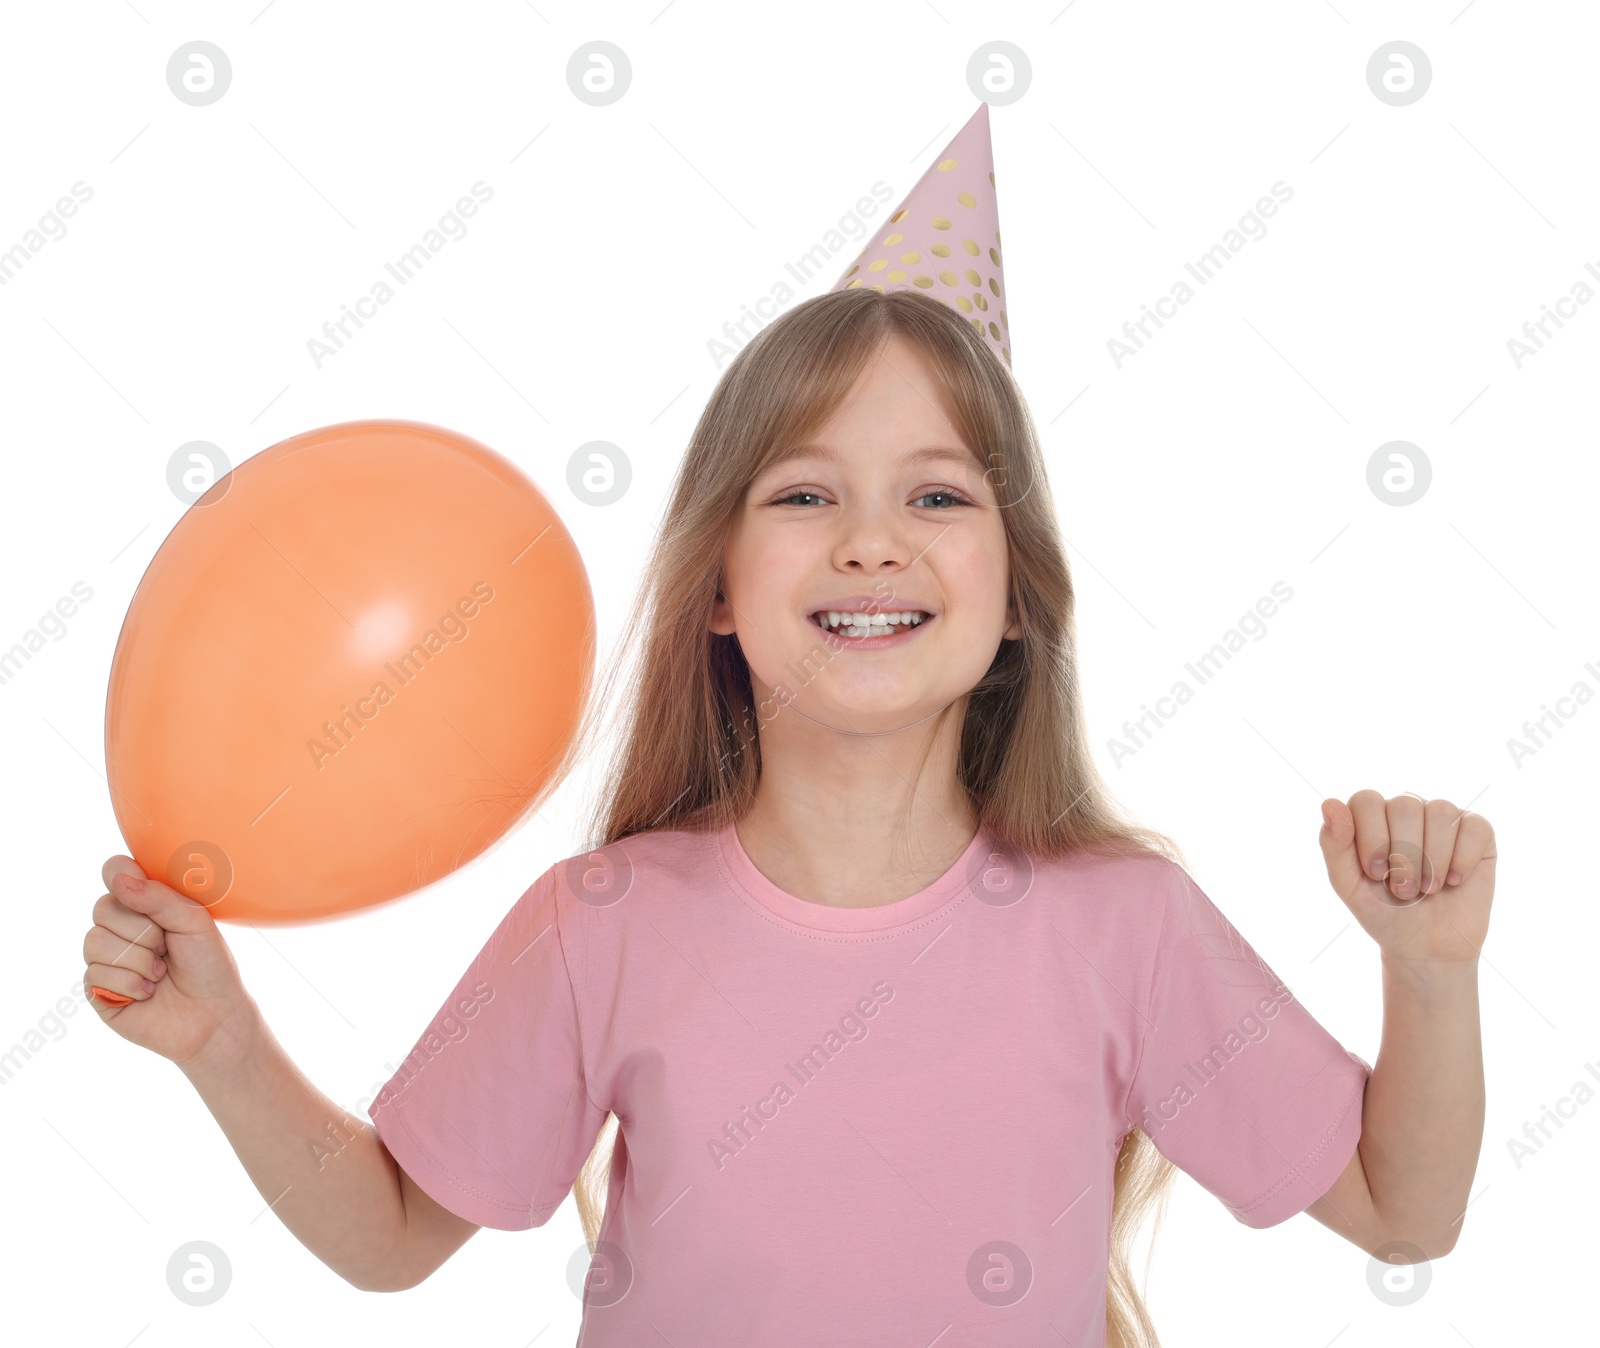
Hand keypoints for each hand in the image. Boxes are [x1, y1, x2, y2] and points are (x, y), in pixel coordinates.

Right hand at [83, 856, 257, 1070]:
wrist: (213, 1016)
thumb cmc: (209, 965)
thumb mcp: (194, 923)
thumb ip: (159, 898)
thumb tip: (120, 878)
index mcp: (145, 904)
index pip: (114, 872)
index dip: (118, 876)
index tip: (136, 889)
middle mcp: (120, 927)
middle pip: (103, 907)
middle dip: (142, 930)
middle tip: (167, 947)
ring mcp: (106, 958)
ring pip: (95, 941)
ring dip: (138, 960)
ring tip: (161, 972)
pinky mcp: (97, 989)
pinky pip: (95, 973)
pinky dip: (130, 983)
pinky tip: (148, 992)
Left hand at [1317, 790, 1494, 964]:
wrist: (1426, 945)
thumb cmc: (1383, 911)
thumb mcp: (1348, 884)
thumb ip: (1333, 844)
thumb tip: (1329, 803)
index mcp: (1371, 815)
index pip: (1367, 800)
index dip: (1372, 838)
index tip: (1375, 873)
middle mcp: (1407, 808)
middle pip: (1405, 805)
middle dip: (1404, 855)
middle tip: (1403, 889)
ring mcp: (1443, 817)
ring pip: (1441, 811)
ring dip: (1433, 860)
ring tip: (1427, 889)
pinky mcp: (1477, 833)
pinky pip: (1475, 827)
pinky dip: (1463, 859)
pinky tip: (1454, 881)